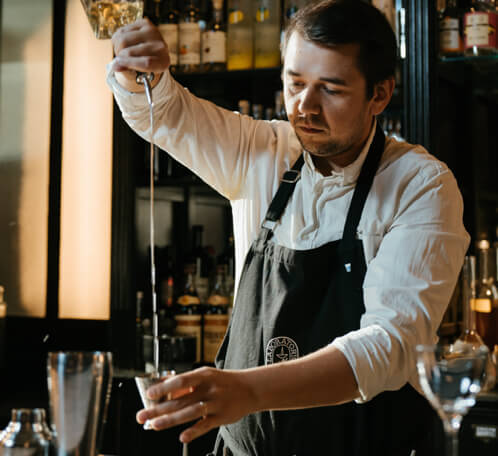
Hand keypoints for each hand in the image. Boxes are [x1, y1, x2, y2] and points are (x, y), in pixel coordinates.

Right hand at [110, 18, 169, 89]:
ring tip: (120, 51)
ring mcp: (153, 32)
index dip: (129, 63)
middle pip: (130, 51)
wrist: (155, 48)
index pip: (146, 63)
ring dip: (117, 46)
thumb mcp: (141, 70)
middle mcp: (161, 46)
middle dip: (120, 56)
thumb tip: (115, 66)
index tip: (117, 63)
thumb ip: (128, 69)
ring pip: (123, 38)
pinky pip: (122, 30)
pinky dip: (117, 37)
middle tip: (119, 59)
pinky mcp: (145, 23)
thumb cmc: (146, 62)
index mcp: (163, 62)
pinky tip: (122, 42)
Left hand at [136, 366, 257, 442]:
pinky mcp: (222, 417)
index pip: (181, 381)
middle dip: (159, 409)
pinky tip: (183, 437)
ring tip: (154, 426)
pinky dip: (194, 431)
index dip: (164, 388)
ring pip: (191, 412)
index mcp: (203, 375)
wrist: (250, 388)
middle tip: (141, 416)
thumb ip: (186, 382)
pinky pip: (206, 425)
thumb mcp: (206, 376)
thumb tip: (163, 385)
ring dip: (171, 420)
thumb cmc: (223, 382)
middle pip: (181, 399)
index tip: (149, 394)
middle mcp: (209, 388)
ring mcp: (216, 403)